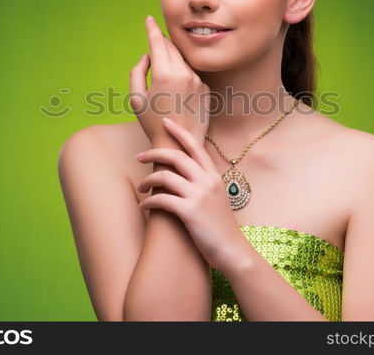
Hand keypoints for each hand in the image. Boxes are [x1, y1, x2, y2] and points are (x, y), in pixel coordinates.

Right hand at [129, 15, 210, 146]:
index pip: (157, 43)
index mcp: (164, 74)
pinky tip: (177, 92)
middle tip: (154, 41)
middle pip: (172, 48)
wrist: (179, 144)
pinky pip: (193, 75)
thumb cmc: (152, 123)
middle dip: (162, 43)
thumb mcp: (136, 98)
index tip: (149, 18)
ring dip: (173, 60)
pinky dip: (184, 75)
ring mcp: (197, 81)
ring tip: (164, 76)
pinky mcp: (206, 89)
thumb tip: (146, 56)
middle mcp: (184, 74)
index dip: (152, 29)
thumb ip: (137, 72)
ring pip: (183, 61)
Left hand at [135, 116, 249, 271]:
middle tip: (139, 156)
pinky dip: (149, 202)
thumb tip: (187, 177)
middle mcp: (207, 182)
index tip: (166, 122)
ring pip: (165, 177)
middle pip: (176, 157)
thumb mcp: (217, 200)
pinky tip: (144, 207)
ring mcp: (199, 196)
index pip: (195, 147)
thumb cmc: (222, 228)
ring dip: (148, 180)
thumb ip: (204, 186)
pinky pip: (162, 200)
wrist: (233, 251)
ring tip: (141, 188)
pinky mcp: (190, 212)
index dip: (180, 132)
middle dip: (154, 153)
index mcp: (214, 177)